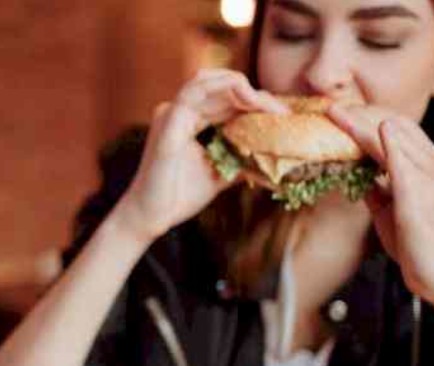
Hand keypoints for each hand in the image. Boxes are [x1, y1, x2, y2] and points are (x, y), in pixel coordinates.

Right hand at [111, 69, 287, 243]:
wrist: (152, 217)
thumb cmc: (179, 196)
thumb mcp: (220, 173)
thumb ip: (240, 158)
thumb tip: (272, 158)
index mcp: (188, 120)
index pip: (224, 99)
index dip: (254, 102)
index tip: (282, 117)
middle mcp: (178, 111)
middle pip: (219, 87)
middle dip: (253, 94)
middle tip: (281, 112)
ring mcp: (171, 113)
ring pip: (207, 81)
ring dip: (241, 87)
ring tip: (267, 105)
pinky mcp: (168, 121)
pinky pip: (194, 92)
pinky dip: (222, 89)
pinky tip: (247, 98)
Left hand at [328, 104, 433, 306]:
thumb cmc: (416, 242)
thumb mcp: (390, 208)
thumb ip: (377, 186)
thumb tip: (356, 175)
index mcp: (429, 164)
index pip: (399, 128)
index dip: (368, 117)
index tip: (342, 113)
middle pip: (395, 123)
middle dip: (361, 113)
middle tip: (331, 108)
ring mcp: (428, 173)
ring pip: (390, 133)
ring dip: (359, 120)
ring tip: (333, 112)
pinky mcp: (417, 188)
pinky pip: (393, 154)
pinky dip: (372, 138)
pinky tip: (353, 127)